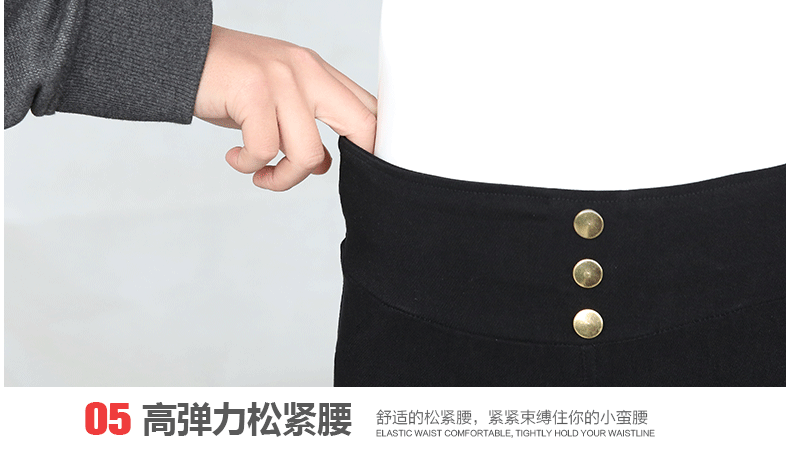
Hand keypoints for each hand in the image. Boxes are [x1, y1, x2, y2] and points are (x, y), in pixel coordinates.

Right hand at [194, 25, 376, 190]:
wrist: (179, 56)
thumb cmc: (228, 83)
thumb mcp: (276, 100)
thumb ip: (304, 126)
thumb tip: (325, 165)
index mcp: (318, 72)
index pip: (368, 109)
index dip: (374, 146)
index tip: (360, 172)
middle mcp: (307, 71)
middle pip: (360, 125)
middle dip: (353, 162)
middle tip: (318, 177)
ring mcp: (282, 80)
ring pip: (307, 154)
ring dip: (283, 178)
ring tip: (260, 174)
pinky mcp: (255, 93)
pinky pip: (265, 150)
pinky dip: (249, 165)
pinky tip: (234, 158)